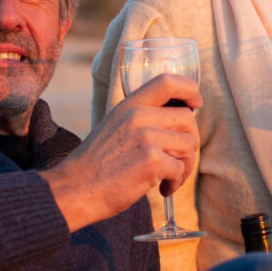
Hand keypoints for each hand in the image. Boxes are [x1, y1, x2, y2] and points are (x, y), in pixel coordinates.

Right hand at [40, 74, 200, 231]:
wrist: (75, 188)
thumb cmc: (96, 164)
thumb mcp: (114, 126)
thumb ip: (140, 119)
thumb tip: (176, 121)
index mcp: (130, 105)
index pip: (167, 82)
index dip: (189, 90)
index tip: (196, 103)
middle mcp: (139, 116)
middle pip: (187, 119)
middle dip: (189, 143)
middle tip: (178, 162)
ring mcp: (146, 137)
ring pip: (189, 145)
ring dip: (185, 166)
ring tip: (169, 179)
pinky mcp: (152, 161)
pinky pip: (180, 169)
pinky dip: (176, 182)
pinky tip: (163, 189)